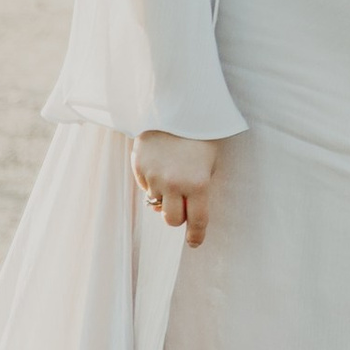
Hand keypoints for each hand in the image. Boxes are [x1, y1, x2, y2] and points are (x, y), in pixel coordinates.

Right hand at [133, 131, 219, 245]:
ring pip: (156, 203)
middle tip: (181, 204)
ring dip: (163, 195)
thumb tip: (186, 212)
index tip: (194, 243)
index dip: (195, 235)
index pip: (196, 220)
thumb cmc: (200, 136)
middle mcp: (175, 184)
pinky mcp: (139, 167)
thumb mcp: (210, 163)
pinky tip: (160, 162)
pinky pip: (145, 186)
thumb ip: (200, 189)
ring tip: (171, 171)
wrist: (178, 107)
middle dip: (176, 216)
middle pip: (171, 220)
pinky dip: (152, 181)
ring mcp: (154, 176)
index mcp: (198, 184)